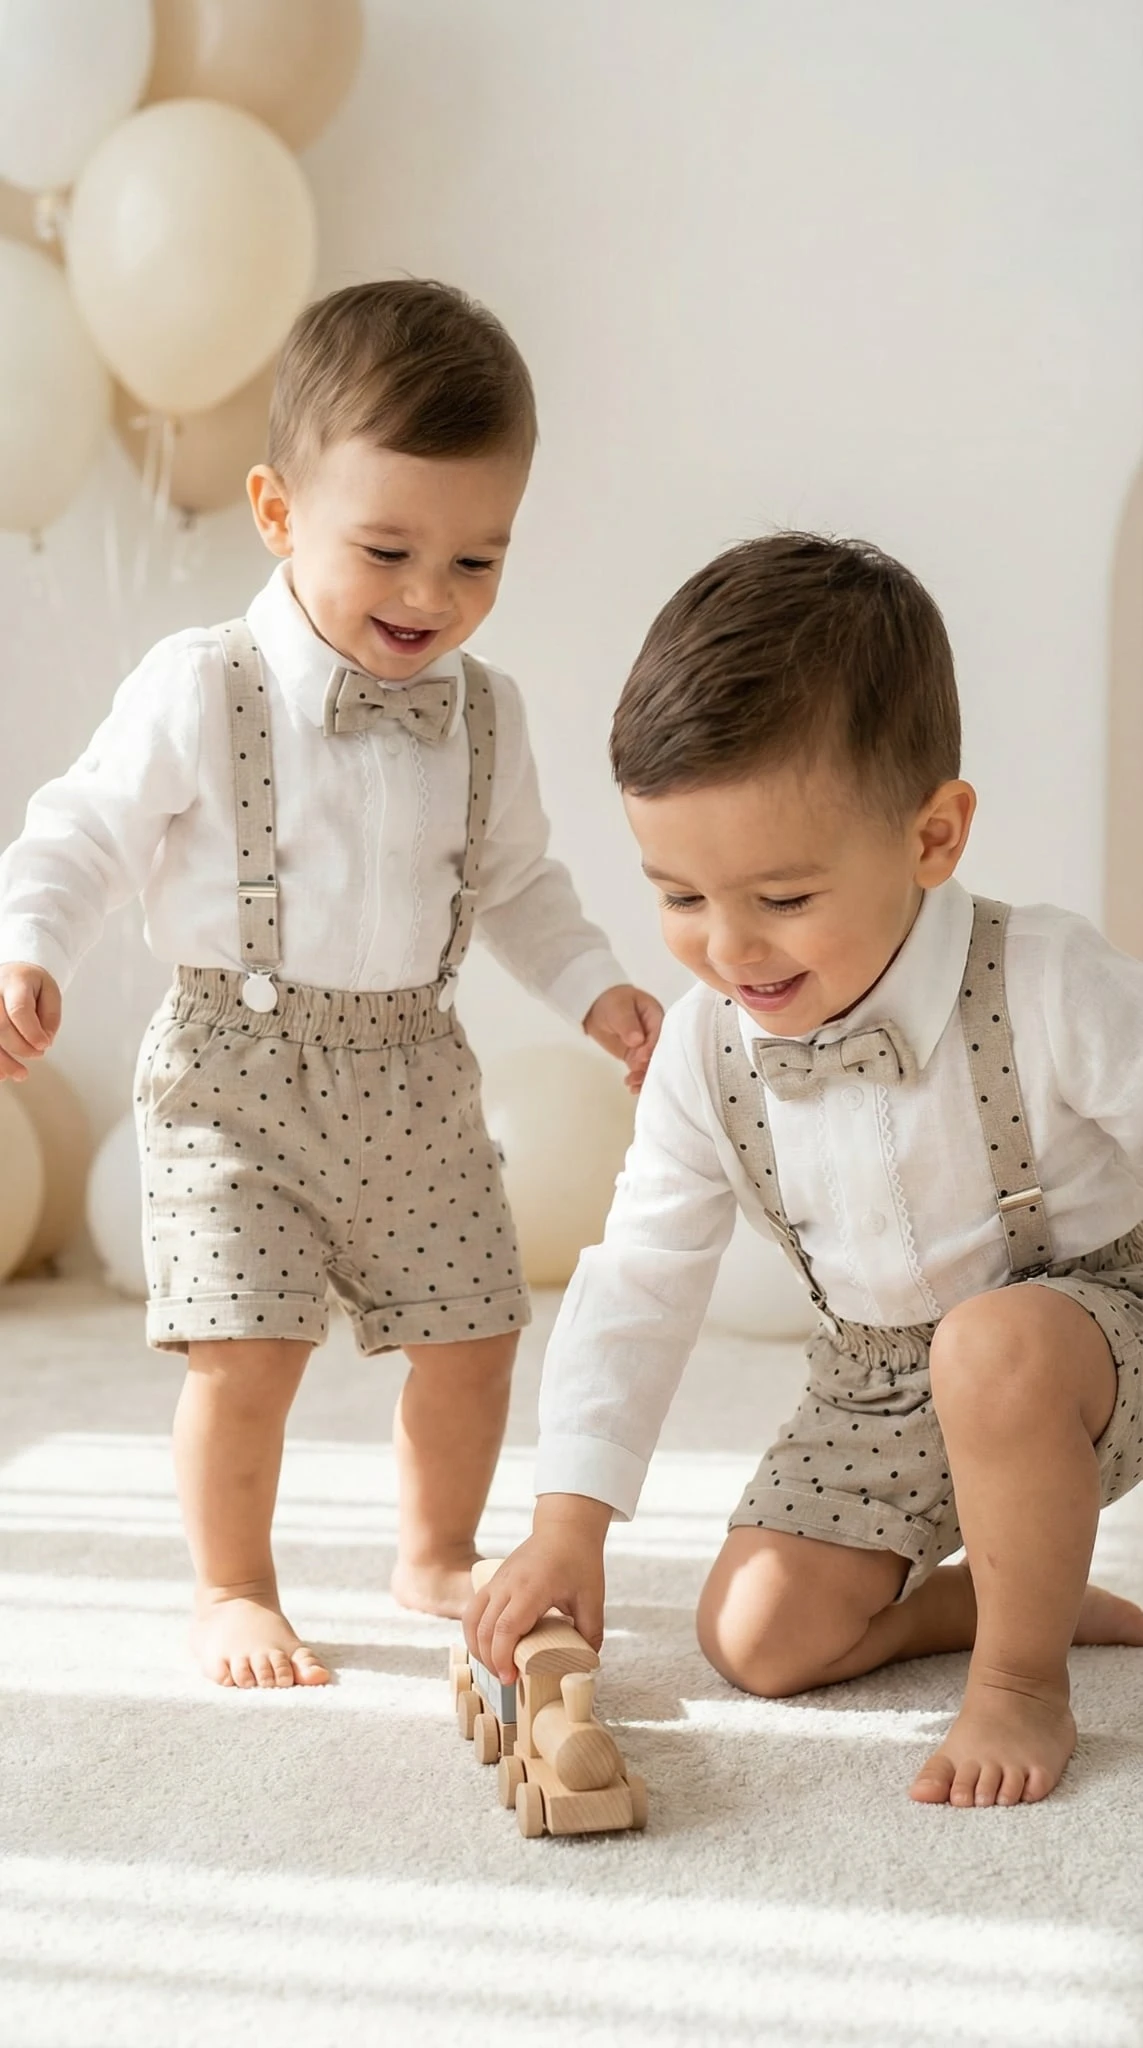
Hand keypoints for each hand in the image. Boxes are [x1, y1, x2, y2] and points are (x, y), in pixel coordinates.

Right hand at [0, 962, 60, 1081]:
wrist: (9, 974)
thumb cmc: (29, 984)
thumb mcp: (49, 992)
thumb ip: (50, 1017)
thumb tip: (44, 1042)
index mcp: (14, 981)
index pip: (19, 1009)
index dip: (31, 1031)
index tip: (44, 1045)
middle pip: (0, 1025)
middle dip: (20, 1047)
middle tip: (38, 1054)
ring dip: (3, 1061)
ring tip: (20, 1075)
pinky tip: (3, 1074)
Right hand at [464, 1495, 610, 1683]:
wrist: (565, 1527)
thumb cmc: (579, 1559)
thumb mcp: (592, 1598)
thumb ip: (591, 1632)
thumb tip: (588, 1661)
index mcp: (531, 1589)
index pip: (505, 1629)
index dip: (502, 1657)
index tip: (510, 1677)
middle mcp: (507, 1585)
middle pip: (483, 1629)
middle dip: (489, 1660)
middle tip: (506, 1679)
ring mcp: (497, 1581)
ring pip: (471, 1619)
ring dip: (477, 1647)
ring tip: (495, 1665)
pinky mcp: (493, 1580)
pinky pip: (474, 1610)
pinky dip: (475, 1631)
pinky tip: (489, 1645)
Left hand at [583, 983, 663, 1092]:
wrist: (596, 1007)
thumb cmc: (612, 1001)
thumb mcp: (619, 1008)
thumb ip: (628, 1023)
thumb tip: (638, 1040)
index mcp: (656, 1016)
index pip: (660, 1034)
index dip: (652, 1047)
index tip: (641, 1057)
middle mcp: (655, 1033)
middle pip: (658, 1052)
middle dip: (650, 1065)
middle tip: (637, 1073)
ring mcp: (646, 1046)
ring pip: (650, 1064)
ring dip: (644, 1075)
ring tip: (632, 1083)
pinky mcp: (636, 1056)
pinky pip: (640, 1069)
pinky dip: (637, 1078)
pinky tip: (631, 1087)